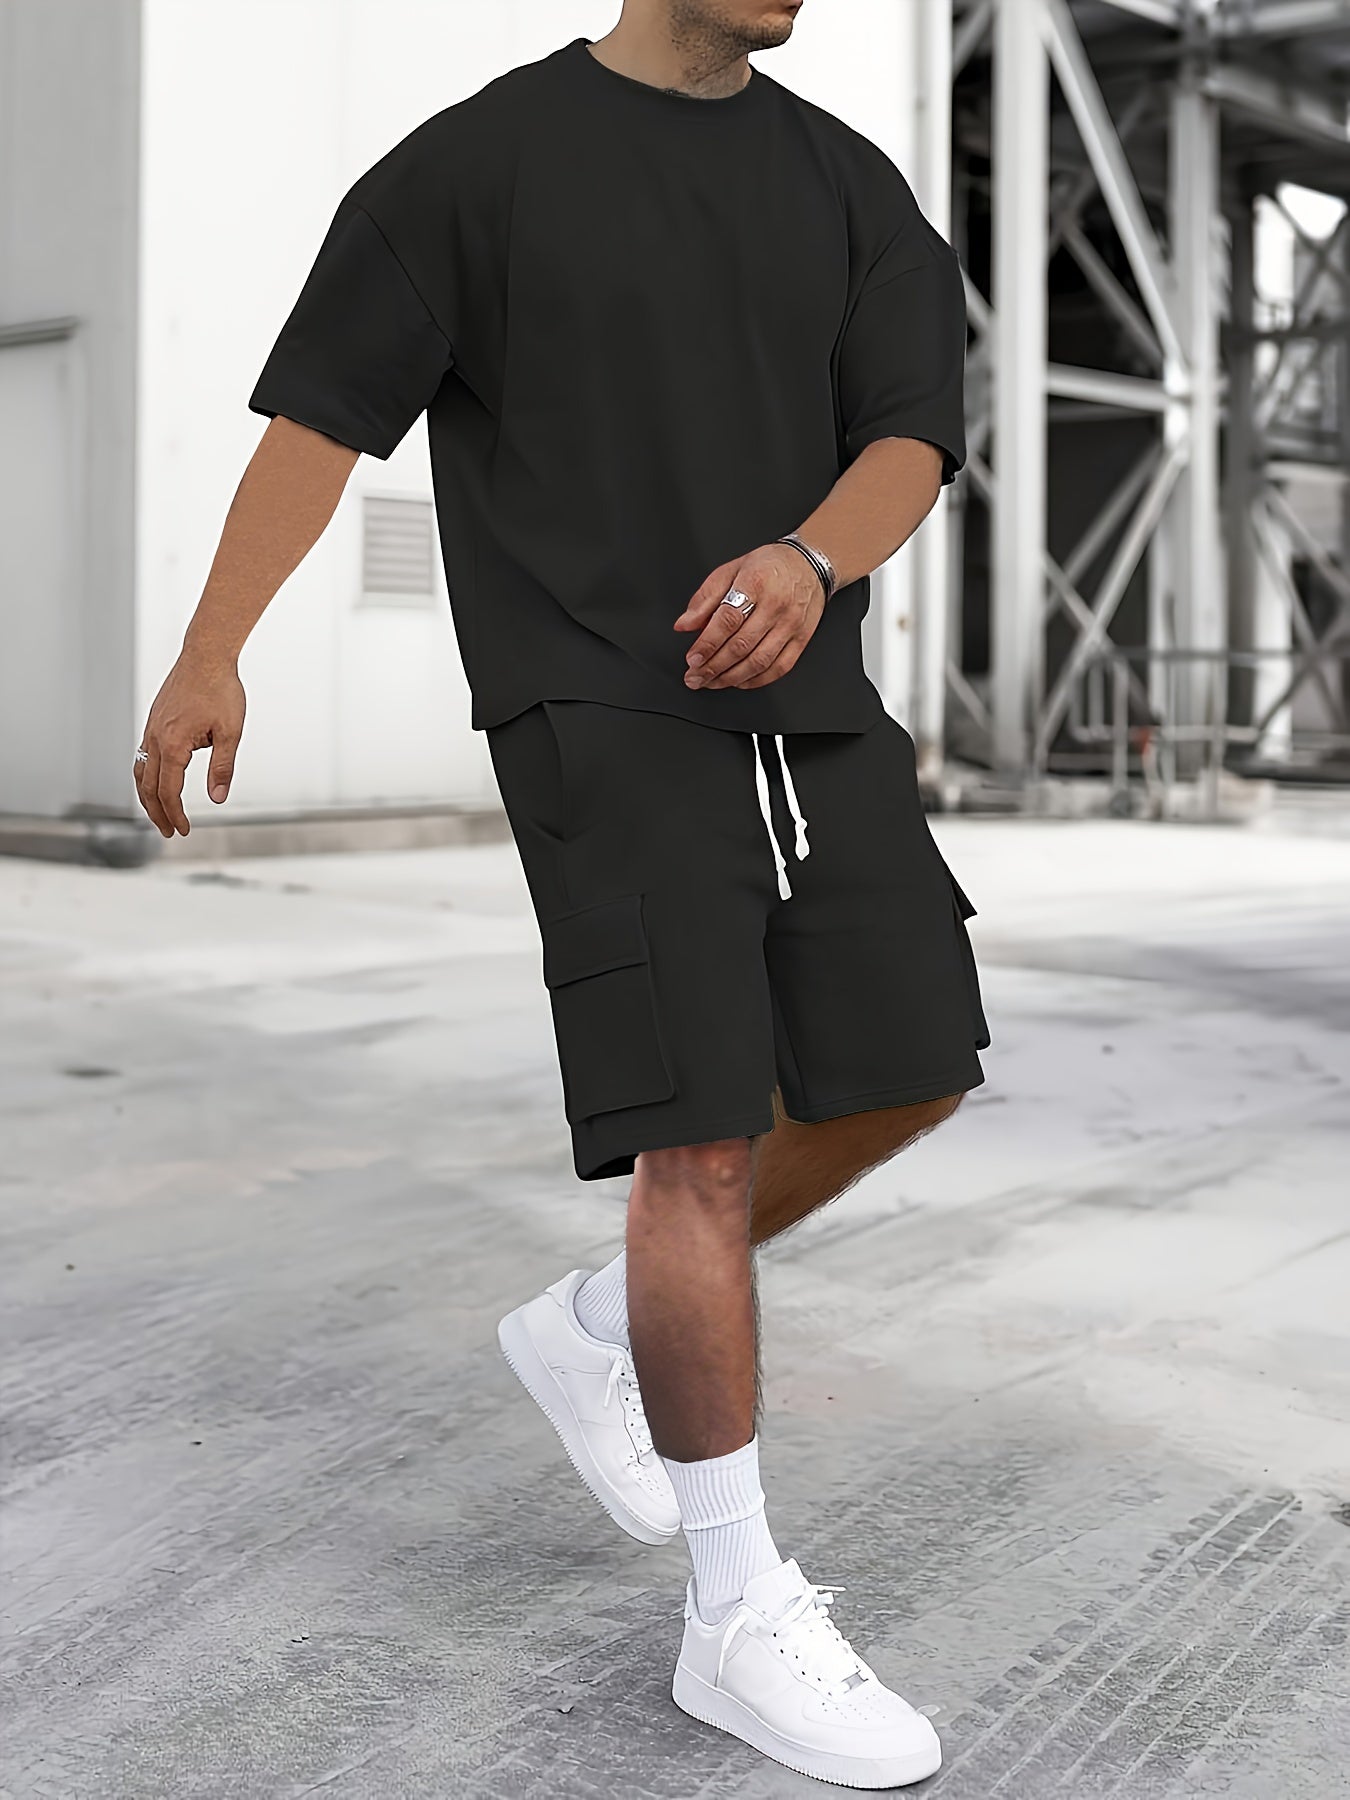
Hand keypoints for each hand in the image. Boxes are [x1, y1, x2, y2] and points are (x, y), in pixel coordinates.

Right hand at [133, 651, 245, 837]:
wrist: (205, 656)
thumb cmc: (220, 689)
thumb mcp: (230, 733)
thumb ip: (223, 767)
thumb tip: (218, 797)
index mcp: (173, 745)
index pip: (169, 792)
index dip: (175, 815)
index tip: (184, 830)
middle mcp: (155, 738)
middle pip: (149, 787)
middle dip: (157, 813)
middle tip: (169, 831)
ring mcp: (151, 729)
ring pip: (140, 772)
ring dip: (148, 796)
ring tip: (159, 813)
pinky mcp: (153, 721)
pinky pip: (142, 755)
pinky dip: (146, 775)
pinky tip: (157, 780)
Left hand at [674, 543, 825, 689]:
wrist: (809, 564)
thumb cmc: (769, 566)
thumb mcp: (731, 570)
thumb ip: (705, 598)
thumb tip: (684, 624)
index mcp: (755, 583)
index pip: (728, 620)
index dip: (708, 643)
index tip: (692, 658)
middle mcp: (776, 605)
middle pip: (741, 645)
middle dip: (713, 667)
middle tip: (694, 677)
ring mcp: (791, 624)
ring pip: (759, 661)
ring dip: (731, 678)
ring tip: (711, 682)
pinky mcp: (802, 639)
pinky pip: (779, 667)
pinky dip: (756, 680)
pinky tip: (738, 681)